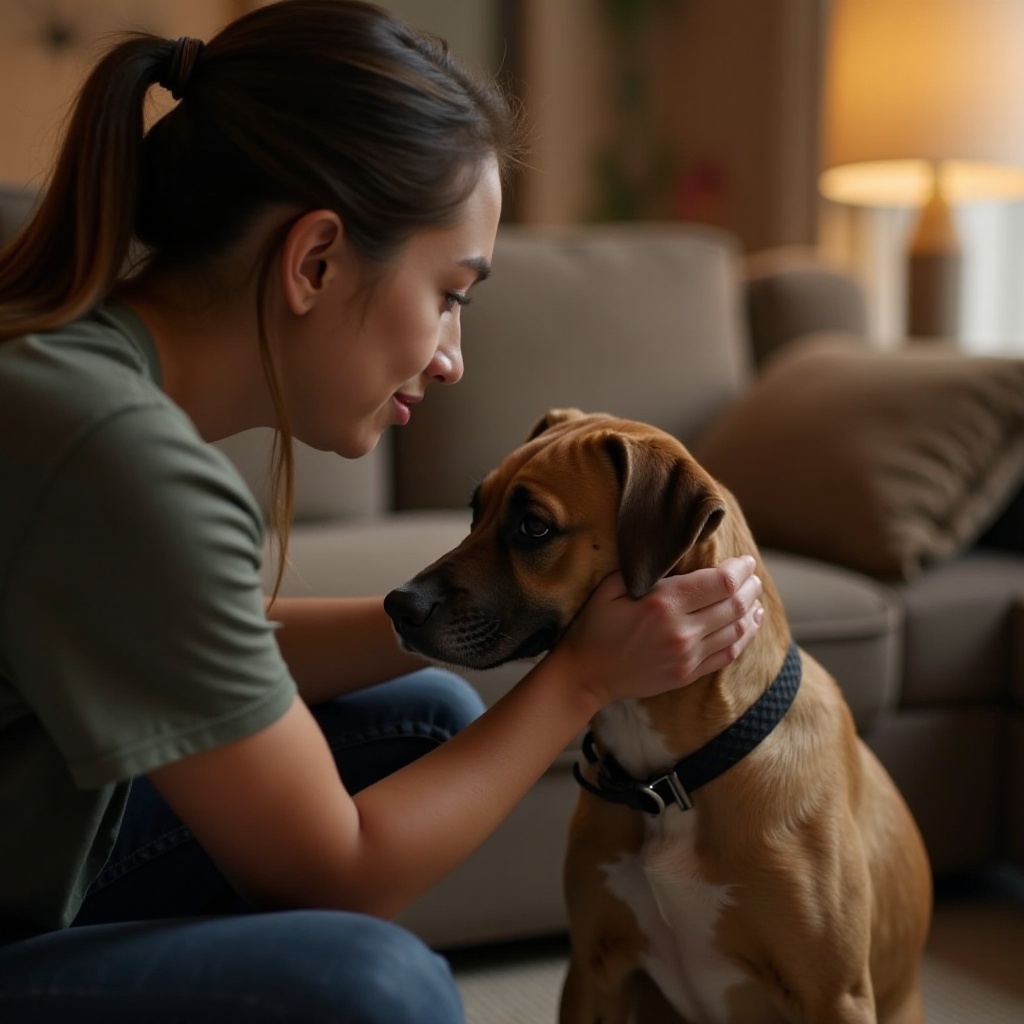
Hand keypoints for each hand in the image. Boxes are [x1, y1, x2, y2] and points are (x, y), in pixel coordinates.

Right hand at [555, 555, 763, 707]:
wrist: (586, 673)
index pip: (720, 583)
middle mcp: (682, 631)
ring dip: (752, 610)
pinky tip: (750, 624)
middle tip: (753, 576)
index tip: (745, 560)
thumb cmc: (595, 626)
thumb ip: (644, 570)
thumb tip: (675, 554)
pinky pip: (728, 654)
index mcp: (664, 604)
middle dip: (749, 587)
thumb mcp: (611, 587)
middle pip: (734, 605)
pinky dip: (745, 637)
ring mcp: (688, 656)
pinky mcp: (688, 674)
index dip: (739, 570)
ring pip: (737, 630)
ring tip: (756, 597)